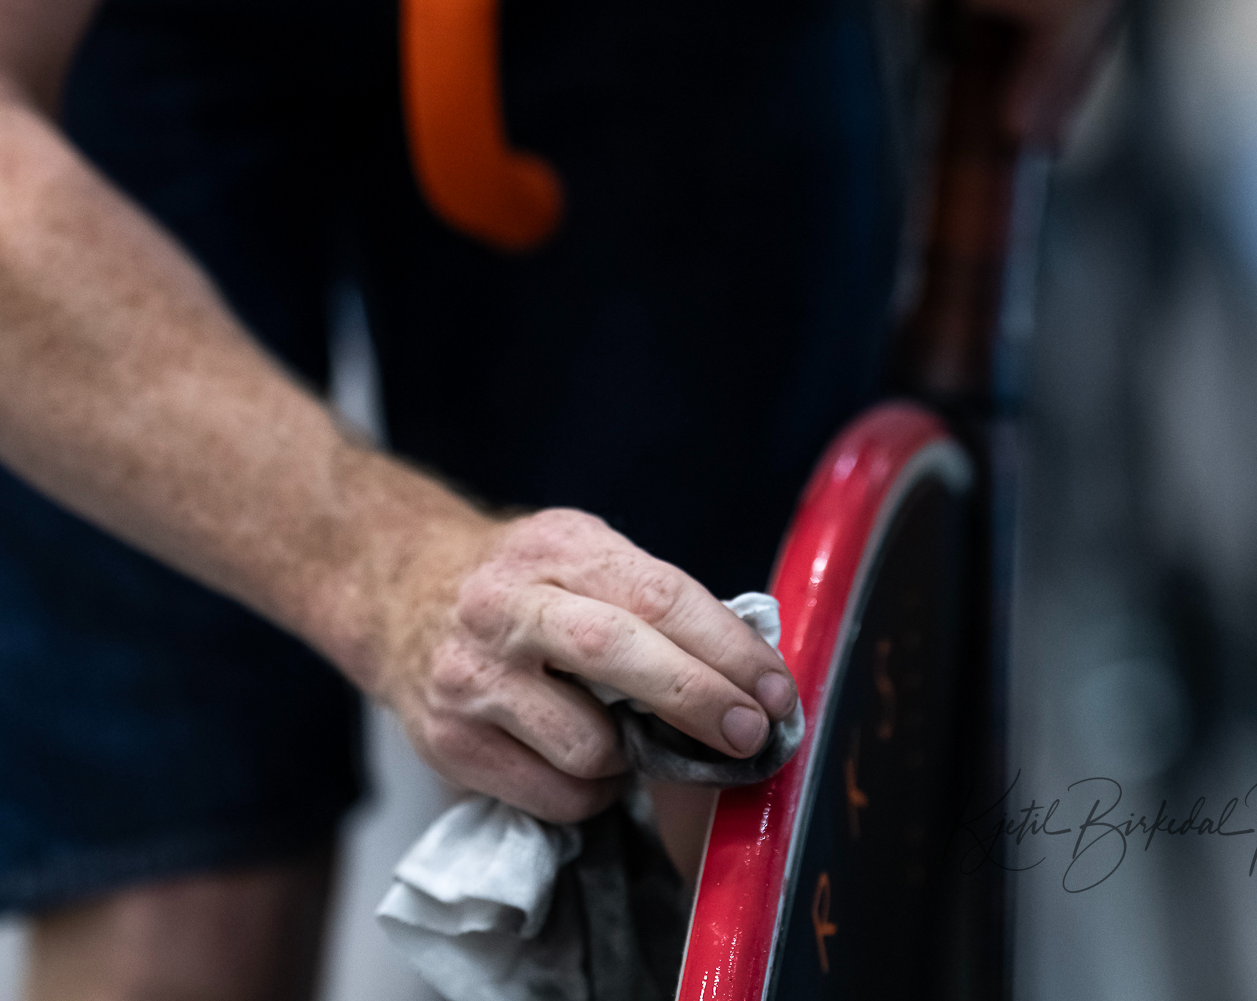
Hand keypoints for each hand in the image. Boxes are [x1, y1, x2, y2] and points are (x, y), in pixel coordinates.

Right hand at [371, 502, 797, 820]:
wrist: (396, 589)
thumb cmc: (519, 579)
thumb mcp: (578, 553)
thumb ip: (646, 597)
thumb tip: (746, 667)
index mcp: (559, 546)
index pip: (658, 594)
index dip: (727, 647)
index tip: (776, 689)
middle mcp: (509, 605)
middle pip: (620, 653)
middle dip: (701, 700)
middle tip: (753, 735)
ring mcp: (473, 676)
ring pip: (589, 744)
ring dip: (634, 759)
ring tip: (628, 739)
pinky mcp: (449, 741)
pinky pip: (552, 794)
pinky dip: (589, 792)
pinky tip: (582, 764)